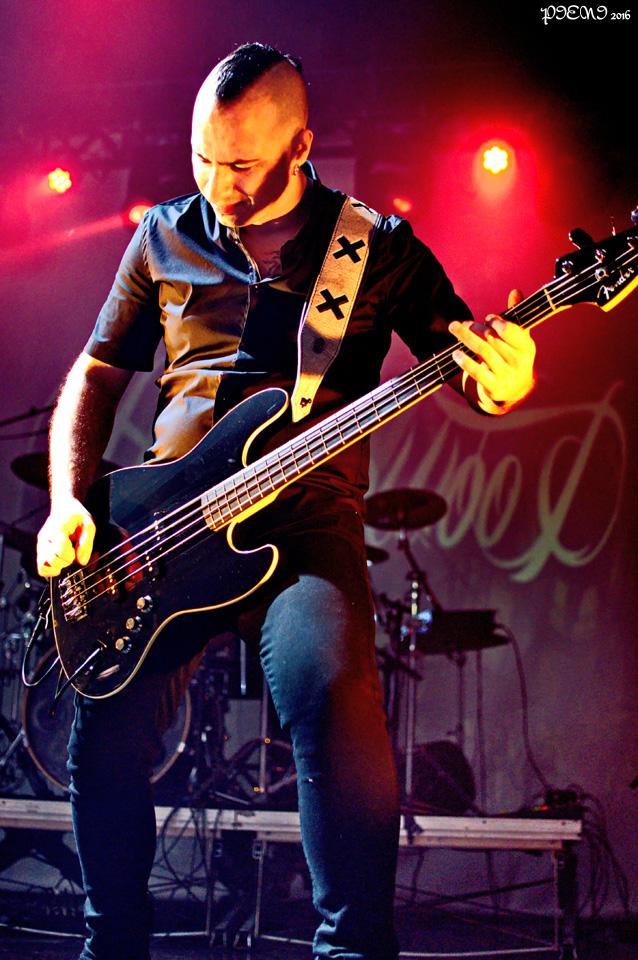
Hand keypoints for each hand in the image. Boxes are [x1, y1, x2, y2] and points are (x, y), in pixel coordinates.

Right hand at [37, 497, 95, 577]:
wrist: (64, 507)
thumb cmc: (76, 516)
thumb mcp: (88, 524)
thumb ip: (87, 542)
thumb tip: (82, 561)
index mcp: (57, 529)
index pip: (60, 550)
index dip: (71, 555)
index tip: (77, 551)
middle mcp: (45, 538)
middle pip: (52, 560)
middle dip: (66, 562)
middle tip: (72, 554)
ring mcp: (40, 545)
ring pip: (43, 566)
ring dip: (57, 567)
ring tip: (66, 558)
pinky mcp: (40, 551)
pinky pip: (41, 568)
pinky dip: (51, 570)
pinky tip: (60, 562)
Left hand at [449, 289, 535, 413]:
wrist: (515, 391)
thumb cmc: (514, 357)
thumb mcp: (519, 339)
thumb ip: (515, 316)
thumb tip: (515, 291)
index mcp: (527, 347)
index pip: (512, 331)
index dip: (497, 322)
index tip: (486, 318)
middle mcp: (519, 362)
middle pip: (494, 340)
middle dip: (477, 329)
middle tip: (463, 323)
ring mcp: (506, 376)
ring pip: (483, 352)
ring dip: (467, 338)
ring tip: (455, 328)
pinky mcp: (494, 388)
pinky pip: (477, 372)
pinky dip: (465, 361)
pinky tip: (455, 353)